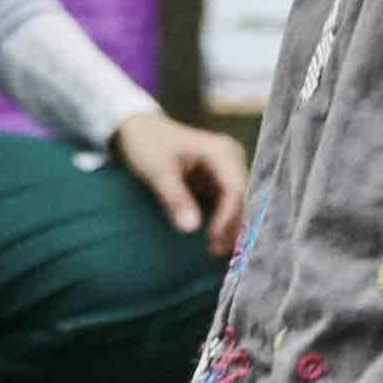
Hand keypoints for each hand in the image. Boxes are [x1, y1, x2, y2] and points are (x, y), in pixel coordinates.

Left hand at [110, 104, 248, 248]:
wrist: (140, 129)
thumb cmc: (148, 145)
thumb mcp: (157, 171)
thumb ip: (175, 198)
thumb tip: (192, 228)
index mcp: (220, 151)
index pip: (234, 190)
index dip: (227, 218)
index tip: (212, 241)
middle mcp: (231, 158)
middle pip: (242, 198)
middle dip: (233, 227)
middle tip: (216, 253)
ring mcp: (228, 168)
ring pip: (239, 203)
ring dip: (231, 227)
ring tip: (216, 251)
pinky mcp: (220, 178)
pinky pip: (229, 203)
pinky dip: (225, 221)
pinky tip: (218, 240)